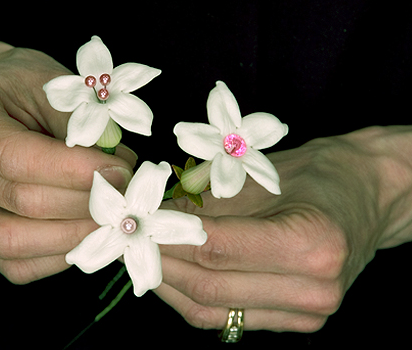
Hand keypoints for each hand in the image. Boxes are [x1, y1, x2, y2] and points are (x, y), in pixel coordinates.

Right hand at [0, 21, 136, 283]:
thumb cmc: (17, 86)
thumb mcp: (49, 81)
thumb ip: (81, 122)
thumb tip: (118, 167)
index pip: (16, 158)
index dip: (75, 172)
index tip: (121, 170)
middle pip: (22, 202)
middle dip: (87, 202)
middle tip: (127, 192)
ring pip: (15, 242)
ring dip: (76, 234)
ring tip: (113, 216)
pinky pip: (15, 264)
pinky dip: (59, 255)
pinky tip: (87, 233)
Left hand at [156, 126, 411, 332]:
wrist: (366, 194)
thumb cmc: (317, 174)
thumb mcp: (260, 177)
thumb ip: (205, 203)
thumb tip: (152, 217)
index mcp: (311, 244)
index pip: (215, 248)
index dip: (166, 236)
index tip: (135, 223)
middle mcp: (314, 288)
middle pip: (210, 286)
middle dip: (159, 263)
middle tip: (129, 241)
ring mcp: (308, 312)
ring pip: (213, 311)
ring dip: (169, 286)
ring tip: (141, 258)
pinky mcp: (298, 321)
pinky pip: (228, 318)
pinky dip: (192, 297)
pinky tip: (171, 275)